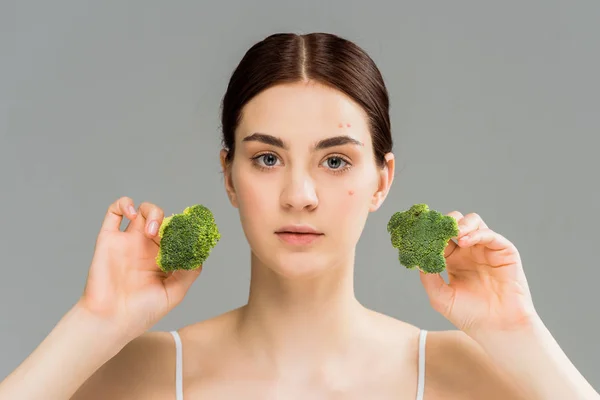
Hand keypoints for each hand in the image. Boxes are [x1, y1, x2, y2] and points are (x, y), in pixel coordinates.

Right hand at [78, 197, 201, 339]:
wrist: (111, 321)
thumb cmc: (141, 312)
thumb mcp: (175, 293)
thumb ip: (189, 272)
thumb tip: (199, 253)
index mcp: (163, 257)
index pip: (177, 233)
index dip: (185, 228)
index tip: (192, 230)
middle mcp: (146, 247)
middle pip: (162, 218)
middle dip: (169, 220)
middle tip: (167, 235)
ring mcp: (127, 241)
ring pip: (141, 210)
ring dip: (151, 211)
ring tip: (151, 230)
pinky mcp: (108, 239)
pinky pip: (114, 212)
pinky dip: (124, 203)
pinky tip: (132, 213)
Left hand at [419, 211, 537, 336]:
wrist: (497, 329)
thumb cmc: (470, 316)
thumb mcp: (441, 298)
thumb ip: (428, 278)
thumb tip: (417, 259)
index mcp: (453, 260)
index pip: (439, 237)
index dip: (429, 232)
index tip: (418, 230)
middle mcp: (469, 251)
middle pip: (455, 224)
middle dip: (444, 222)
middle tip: (436, 227)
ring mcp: (486, 250)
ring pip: (474, 222)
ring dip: (461, 223)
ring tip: (453, 233)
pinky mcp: (504, 253)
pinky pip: (491, 235)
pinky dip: (477, 233)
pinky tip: (464, 241)